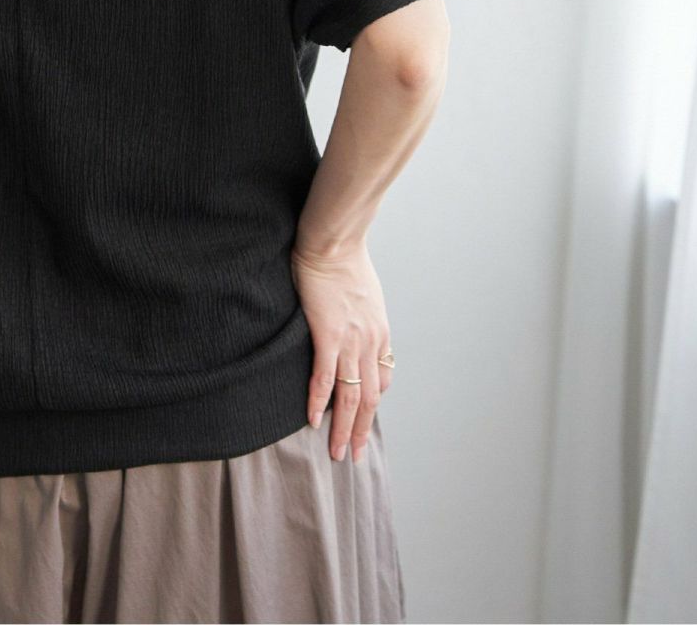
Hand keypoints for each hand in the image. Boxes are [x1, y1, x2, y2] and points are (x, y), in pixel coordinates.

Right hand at [290, 240, 392, 462]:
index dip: (372, 403)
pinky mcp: (328, 335)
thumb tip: (353, 322)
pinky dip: (320, 403)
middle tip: (352, 454)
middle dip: (361, 429)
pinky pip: (325, 378)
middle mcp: (371, 343)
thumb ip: (362, 313)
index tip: (362, 419)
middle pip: (370, 398)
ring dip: (343, 428)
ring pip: (351, 396)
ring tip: (336, 451)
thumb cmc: (345, 260)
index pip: (383, 379)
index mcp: (380, 332)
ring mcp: (351, 341)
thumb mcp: (365, 292)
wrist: (334, 243)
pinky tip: (313, 421)